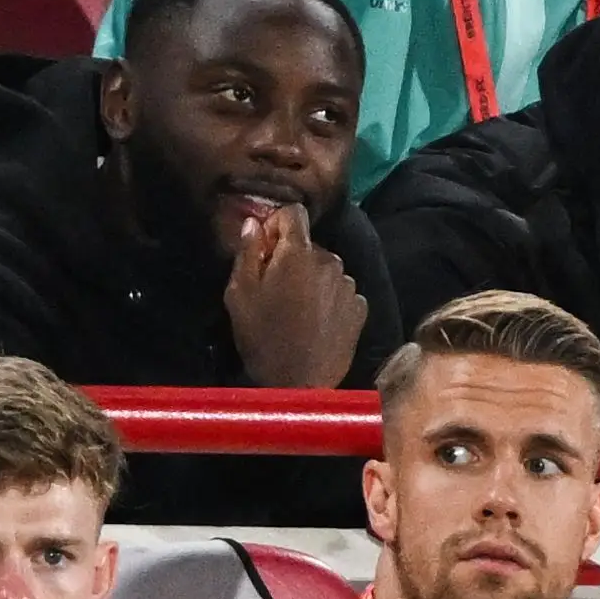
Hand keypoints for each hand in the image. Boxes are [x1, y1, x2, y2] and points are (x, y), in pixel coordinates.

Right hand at [223, 202, 366, 388]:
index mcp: (298, 253)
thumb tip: (253, 223)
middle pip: (310, 245)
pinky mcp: (360, 309)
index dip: (277, 224)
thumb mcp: (239, 295)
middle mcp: (330, 261)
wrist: (298, 386)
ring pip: (326, 269)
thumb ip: (247, 253)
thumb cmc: (262, 339)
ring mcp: (349, 285)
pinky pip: (341, 292)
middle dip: (293, 258)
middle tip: (276, 289)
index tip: (266, 247)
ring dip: (312, 280)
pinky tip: (316, 322)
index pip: (294, 212)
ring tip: (298, 310)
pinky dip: (329, 300)